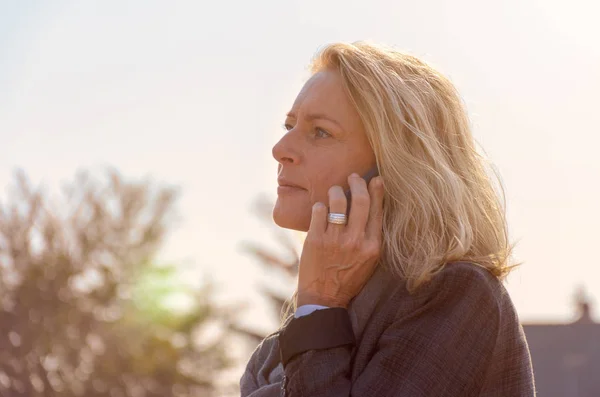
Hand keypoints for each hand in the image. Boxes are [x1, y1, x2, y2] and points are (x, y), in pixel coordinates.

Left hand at [297, 173, 384, 307]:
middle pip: (360, 200)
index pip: (378, 210)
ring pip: (338, 200)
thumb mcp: (369, 260)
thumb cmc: (348, 277)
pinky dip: (320, 206)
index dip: (377, 190)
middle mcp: (356, 241)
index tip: (375, 179)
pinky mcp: (316, 240)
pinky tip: (320, 209)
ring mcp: (335, 240)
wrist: (324, 298)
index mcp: (373, 246)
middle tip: (352, 177)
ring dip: (336, 191)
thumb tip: (373, 206)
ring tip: (334, 191)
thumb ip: (371, 236)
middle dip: (357, 182)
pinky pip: (319, 210)